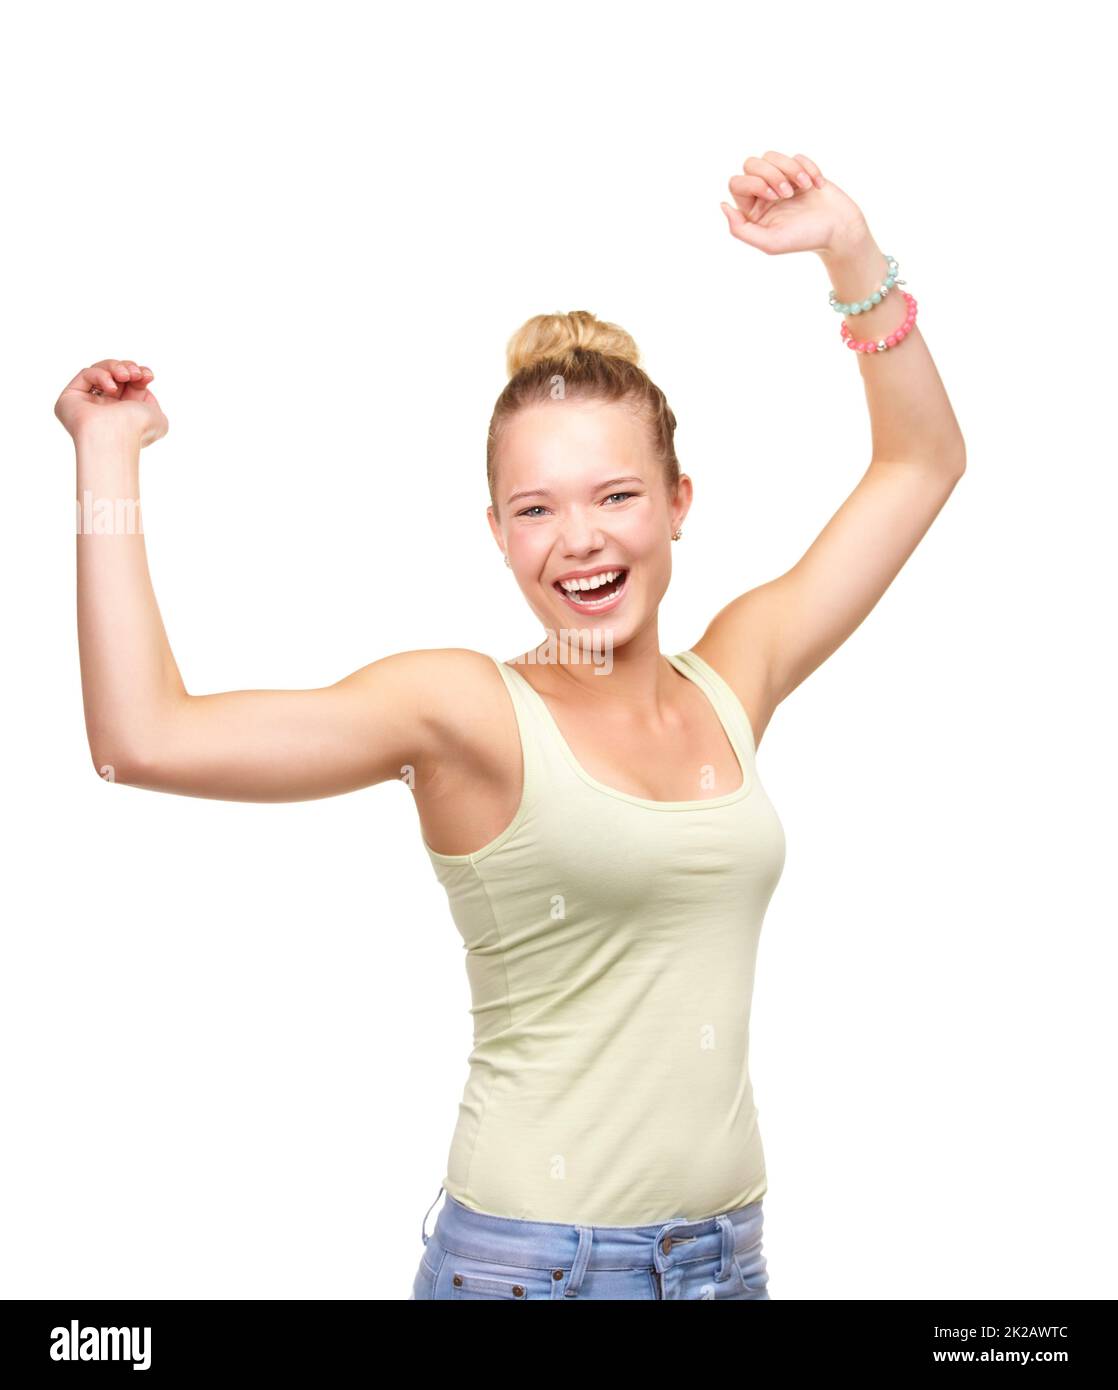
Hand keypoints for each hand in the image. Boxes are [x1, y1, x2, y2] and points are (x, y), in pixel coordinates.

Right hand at [54, 359, 168, 447]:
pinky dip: (100, 375)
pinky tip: (111, 388)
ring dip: (115, 367)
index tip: (148, 376)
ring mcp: (87, 403)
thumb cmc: (138, 430)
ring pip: (99, 371)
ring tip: (126, 376)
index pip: (130, 384)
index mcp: (125, 414)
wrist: (118, 436)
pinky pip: (86, 374)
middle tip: (135, 374)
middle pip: (114, 375)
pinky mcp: (70, 398)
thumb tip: (142, 395)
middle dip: (127, 368)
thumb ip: (152, 405)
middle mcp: (105, 409)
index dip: (139, 374)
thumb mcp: (159, 419)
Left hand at [720, 150, 868, 256]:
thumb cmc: (804, 239)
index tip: (774, 197)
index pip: (736, 182)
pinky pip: (796, 156)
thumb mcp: (769, 243)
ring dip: (790, 169)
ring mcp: (782, 180)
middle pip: (751, 163)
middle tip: (787, 193)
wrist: (839, 230)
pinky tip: (817, 186)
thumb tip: (723, 206)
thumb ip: (740, 229)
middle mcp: (763, 193)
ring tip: (804, 187)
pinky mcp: (801, 171)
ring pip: (771, 156)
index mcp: (752, 210)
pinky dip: (807, 168)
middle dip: (770, 174)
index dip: (754, 183)